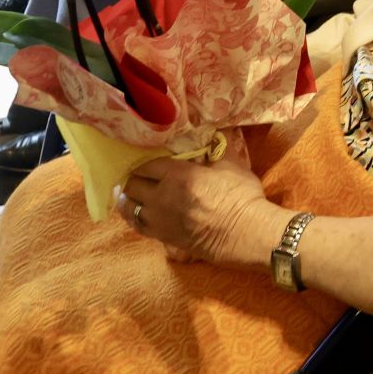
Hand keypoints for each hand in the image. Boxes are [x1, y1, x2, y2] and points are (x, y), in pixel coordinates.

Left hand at [121, 133, 274, 265]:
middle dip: (133, 179)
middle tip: (137, 177)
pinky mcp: (163, 237)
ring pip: (129, 207)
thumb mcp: (230, 164)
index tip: (147, 161)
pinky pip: (137, 226)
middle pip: (132, 185)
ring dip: (128, 199)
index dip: (145, 162)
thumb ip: (213, 150)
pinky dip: (133, 217)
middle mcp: (161, 196)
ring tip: (129, 195)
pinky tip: (135, 214)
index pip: (147, 165)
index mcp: (177, 174)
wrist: (244, 234)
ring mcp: (159, 219)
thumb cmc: (240, 196)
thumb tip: (212, 136)